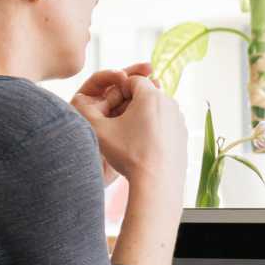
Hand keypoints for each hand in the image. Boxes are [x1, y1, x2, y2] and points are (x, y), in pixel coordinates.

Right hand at [71, 73, 185, 196]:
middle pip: (145, 94)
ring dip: (142, 117)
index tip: (111, 110)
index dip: (117, 91)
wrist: (157, 184)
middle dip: (130, 104)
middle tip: (118, 125)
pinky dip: (154, 131)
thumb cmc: (128, 155)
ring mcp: (179, 119)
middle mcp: (170, 103)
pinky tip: (143, 147)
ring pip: (156, 109)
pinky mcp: (184, 135)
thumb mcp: (98, 130)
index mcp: (151, 95)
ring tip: (130, 138)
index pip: (131, 80)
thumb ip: (85, 109)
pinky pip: (165, 125)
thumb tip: (80, 100)